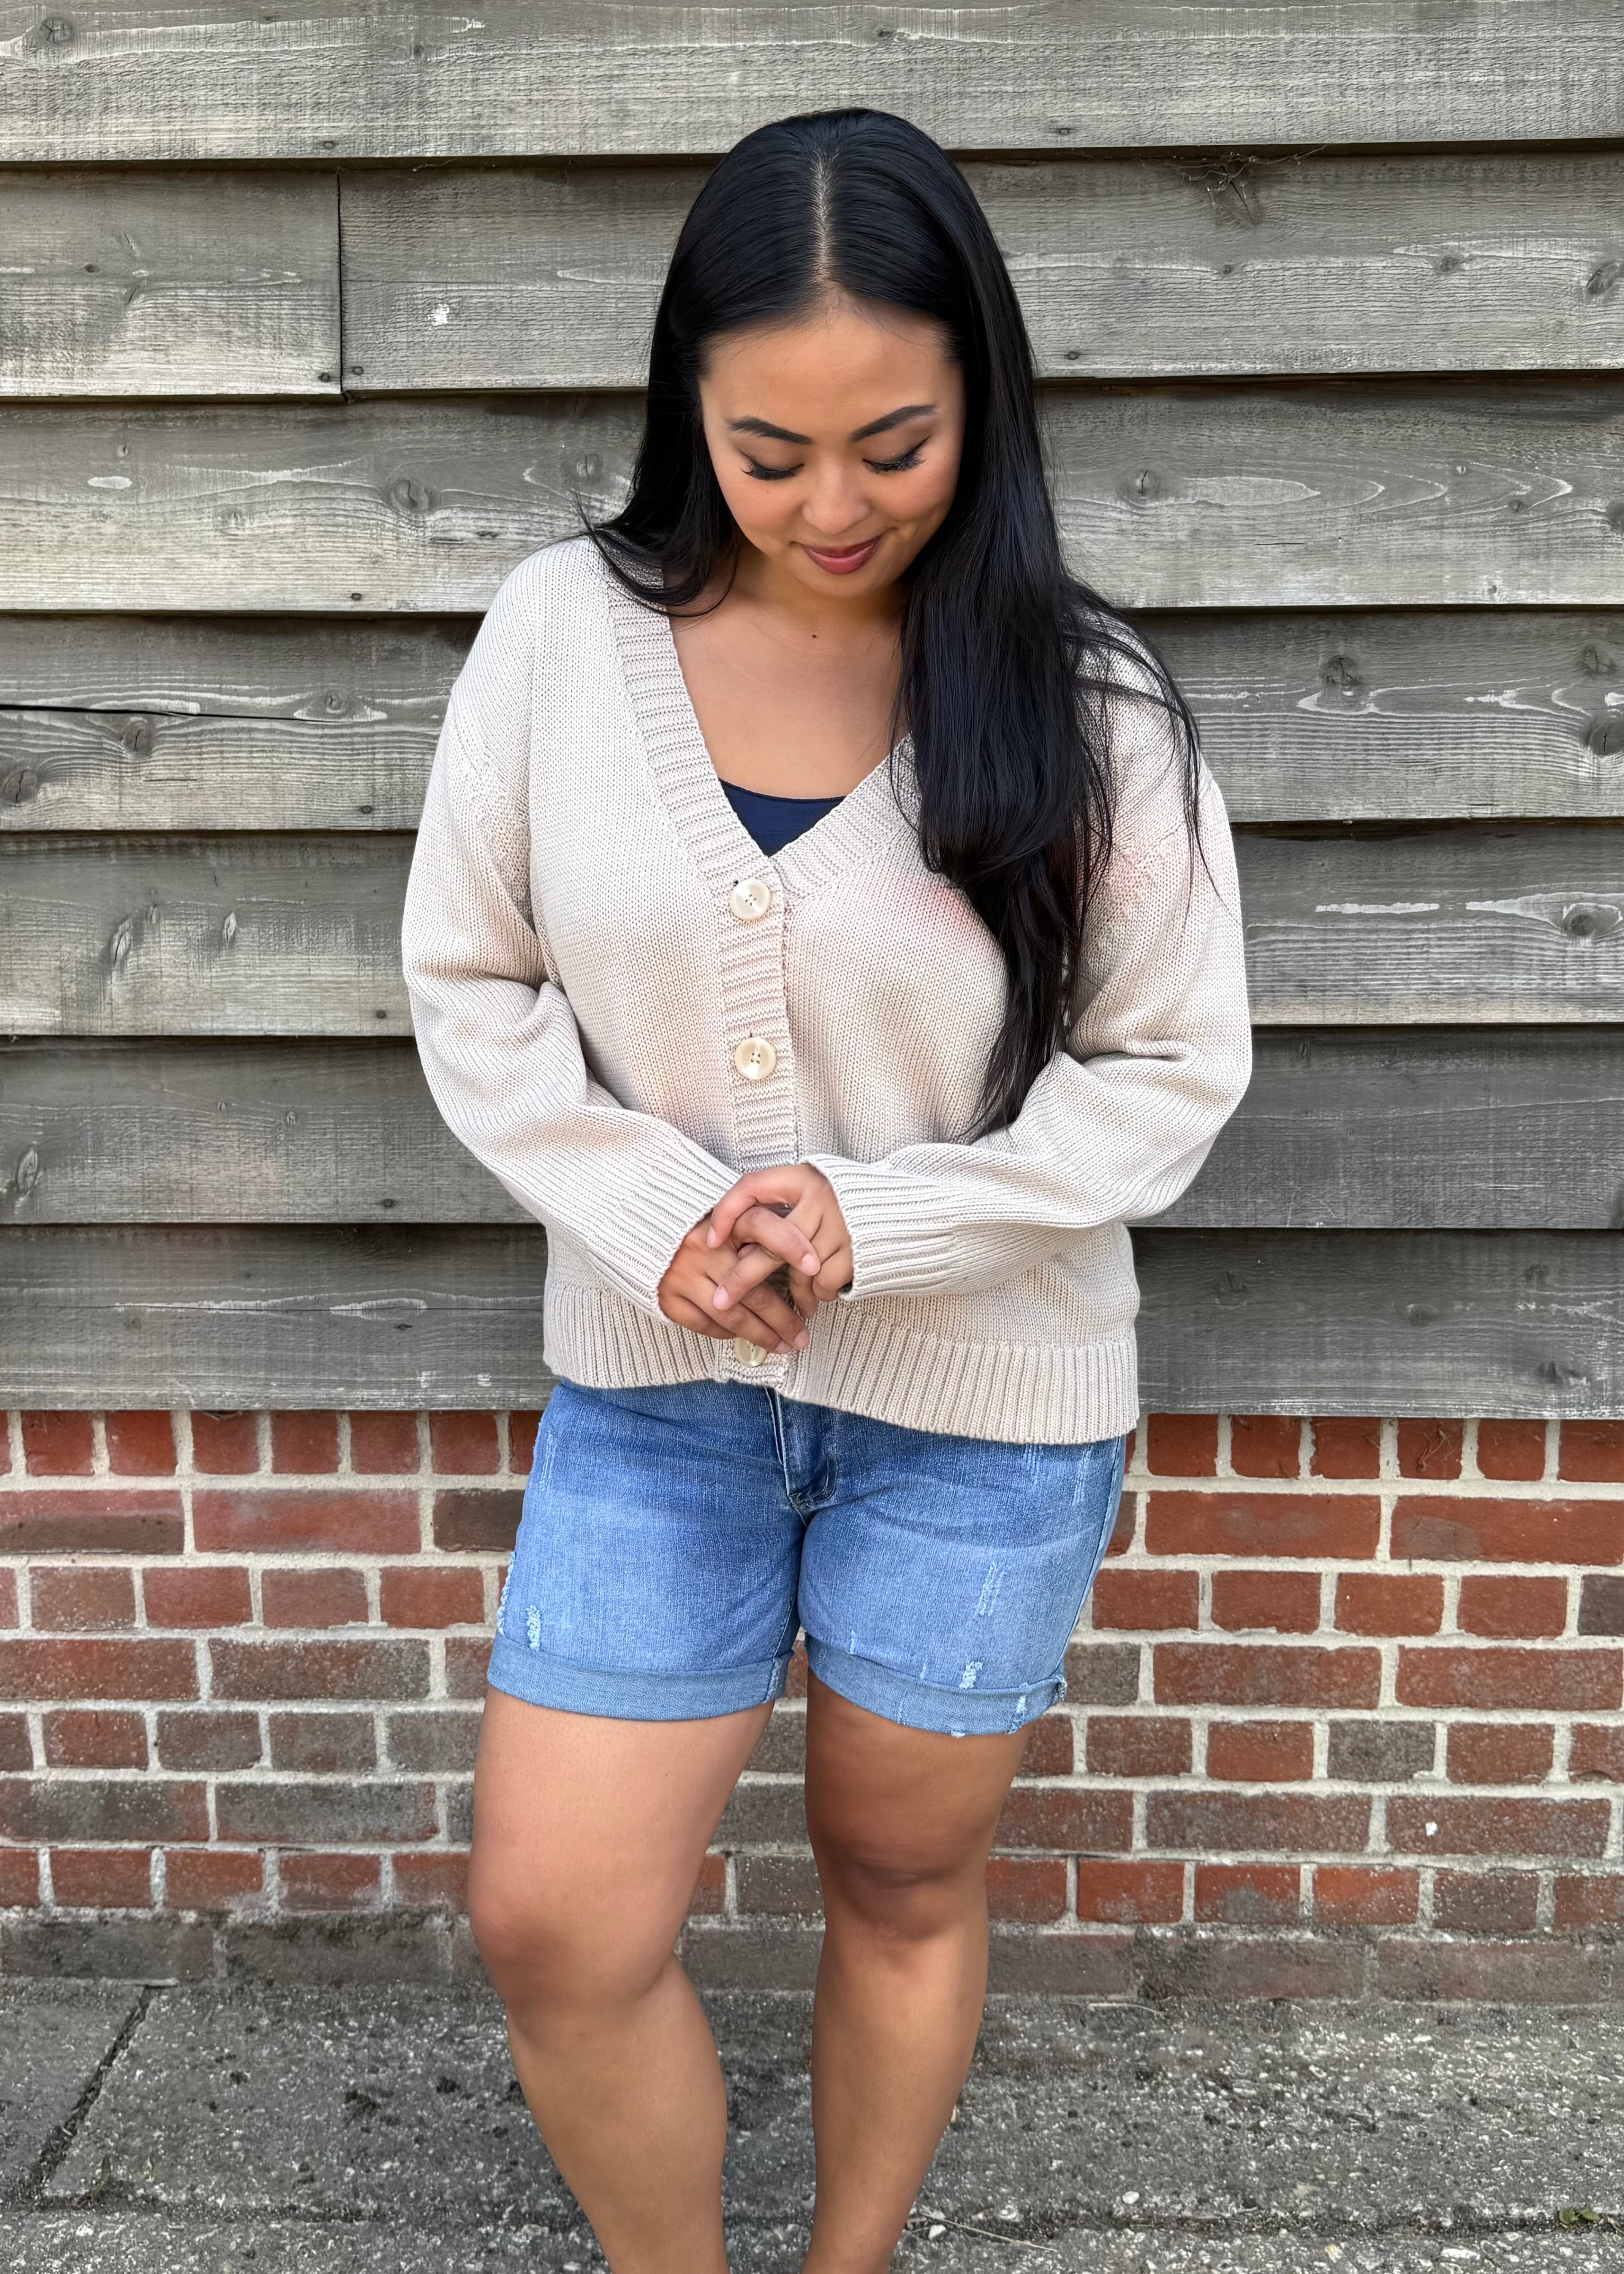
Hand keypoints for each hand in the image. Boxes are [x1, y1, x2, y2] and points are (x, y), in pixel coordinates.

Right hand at [657, 1217, 811, 1355]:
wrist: (643, 1229)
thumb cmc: (699, 1227)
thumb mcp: (730, 1218)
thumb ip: (758, 1233)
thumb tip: (800, 1261)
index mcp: (723, 1223)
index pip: (764, 1226)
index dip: (792, 1244)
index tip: (815, 1266)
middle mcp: (702, 1249)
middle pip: (754, 1290)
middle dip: (784, 1319)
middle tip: (803, 1335)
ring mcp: (682, 1275)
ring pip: (732, 1316)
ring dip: (762, 1335)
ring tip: (784, 1346)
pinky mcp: (667, 1297)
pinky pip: (706, 1325)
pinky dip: (728, 1334)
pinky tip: (745, 1337)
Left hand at [705, 1163, 853, 1316]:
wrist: (903, 1213)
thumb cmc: (847, 1207)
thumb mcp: (813, 1194)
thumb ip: (781, 1210)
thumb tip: (734, 1246)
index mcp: (802, 1178)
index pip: (752, 1186)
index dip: (726, 1212)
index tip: (709, 1240)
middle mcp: (821, 1197)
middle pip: (771, 1243)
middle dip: (742, 1277)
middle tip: (722, 1301)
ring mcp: (841, 1223)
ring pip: (798, 1270)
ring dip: (795, 1293)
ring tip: (797, 1307)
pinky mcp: (858, 1249)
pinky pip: (823, 1281)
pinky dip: (819, 1293)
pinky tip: (821, 1295)